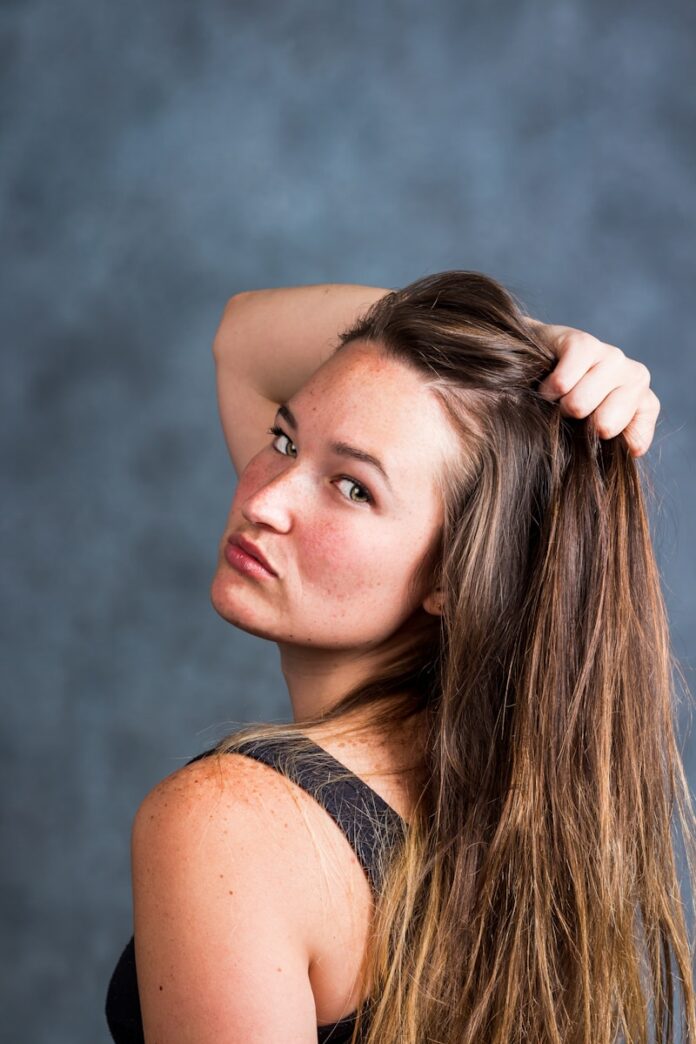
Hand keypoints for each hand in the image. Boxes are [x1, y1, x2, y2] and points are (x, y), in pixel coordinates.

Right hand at [532, 322, 659, 456]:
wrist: (535, 366)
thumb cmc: (566, 406)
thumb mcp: (592, 432)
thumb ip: (612, 448)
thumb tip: (631, 451)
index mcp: (643, 403)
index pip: (635, 440)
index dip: (604, 445)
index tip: (592, 435)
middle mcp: (636, 377)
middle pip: (604, 425)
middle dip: (578, 425)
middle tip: (570, 413)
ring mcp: (613, 358)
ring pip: (579, 404)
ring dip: (559, 407)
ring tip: (557, 398)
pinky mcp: (584, 343)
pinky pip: (562, 382)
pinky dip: (548, 391)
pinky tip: (547, 385)